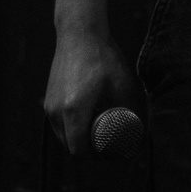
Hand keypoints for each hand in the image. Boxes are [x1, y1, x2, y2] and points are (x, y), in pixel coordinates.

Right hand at [43, 25, 135, 154]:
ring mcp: (49, 105)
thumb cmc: (103, 57)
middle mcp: (56, 112)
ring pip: (62, 136)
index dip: (96, 158)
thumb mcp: (123, 85)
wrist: (79, 33)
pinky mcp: (48, 99)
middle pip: (70, 147)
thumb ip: (132, 110)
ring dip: (79, 140)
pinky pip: (58, 124)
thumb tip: (142, 131)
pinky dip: (71, 128)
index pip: (79, 151)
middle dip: (89, 151)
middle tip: (108, 146)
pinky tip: (87, 120)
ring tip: (99, 132)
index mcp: (73, 111)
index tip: (111, 153)